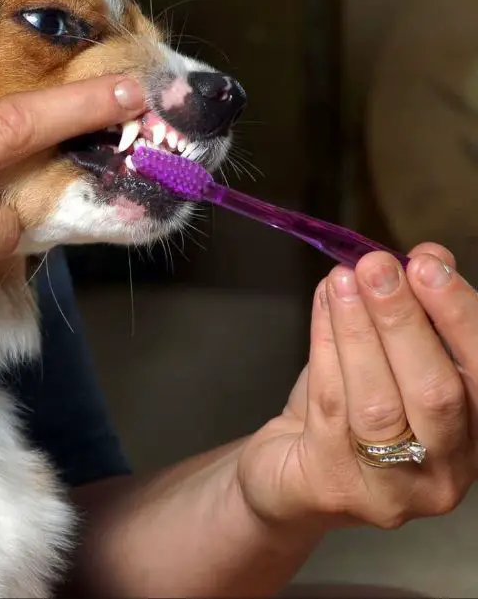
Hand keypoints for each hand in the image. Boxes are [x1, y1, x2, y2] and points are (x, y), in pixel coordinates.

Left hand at [238, 243, 477, 530]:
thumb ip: (418, 315)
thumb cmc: (347, 413)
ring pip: (377, 402)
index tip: (428, 264)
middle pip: (436, 392)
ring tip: (341, 280)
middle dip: (405, 321)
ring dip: (358, 330)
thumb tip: (430, 256)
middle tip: (377, 267)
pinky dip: (325, 348)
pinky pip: (329, 406)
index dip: (460, 316)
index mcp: (476, 435)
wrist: (288, 474)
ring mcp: (391, 489)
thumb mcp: (390, 362)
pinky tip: (322, 308)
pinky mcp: (334, 485)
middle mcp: (446, 471)